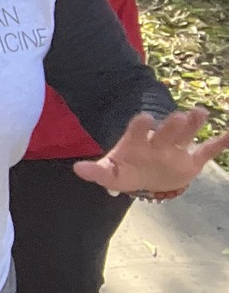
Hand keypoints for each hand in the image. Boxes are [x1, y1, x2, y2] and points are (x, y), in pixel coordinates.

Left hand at [74, 108, 228, 198]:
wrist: (145, 179)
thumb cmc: (125, 171)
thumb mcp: (110, 174)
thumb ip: (96, 171)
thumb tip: (77, 169)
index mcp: (137, 142)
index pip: (139, 129)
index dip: (141, 124)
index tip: (145, 118)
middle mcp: (158, 142)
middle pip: (166, 130)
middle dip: (172, 124)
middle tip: (178, 116)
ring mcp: (176, 149)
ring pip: (187, 134)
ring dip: (193, 125)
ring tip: (200, 113)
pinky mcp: (191, 161)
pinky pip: (207, 150)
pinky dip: (220, 143)